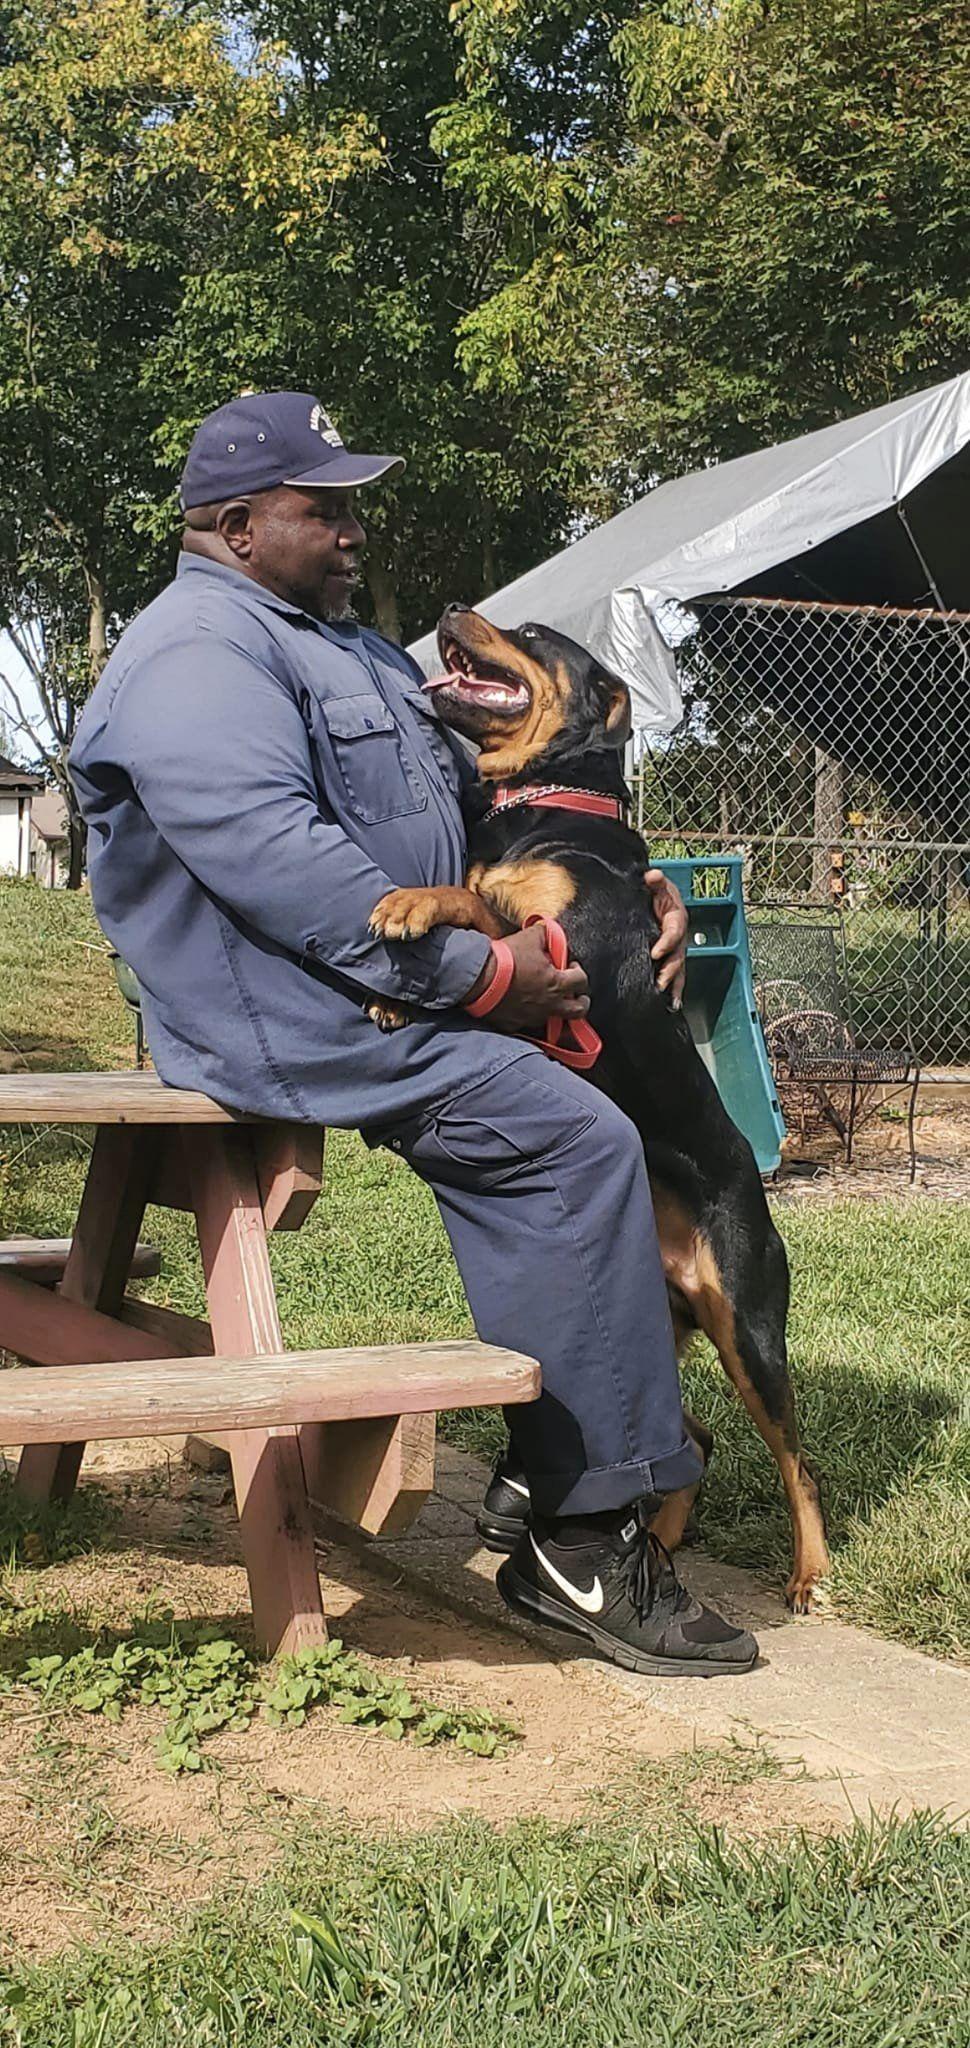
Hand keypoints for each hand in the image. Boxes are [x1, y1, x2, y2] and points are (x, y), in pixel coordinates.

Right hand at [464, 922, 589, 1031]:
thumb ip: (546, 935)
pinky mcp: (515, 1025)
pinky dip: (529, 1015)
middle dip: (581, 1002)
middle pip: (578, 1011)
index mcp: (556, 983)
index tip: (570, 966)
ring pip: (554, 1019)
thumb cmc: (506, 958)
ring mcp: (533, 1017)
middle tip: (575, 994)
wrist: (478, 978)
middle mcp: (549, 1004)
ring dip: (555, 1008)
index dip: (579, 972)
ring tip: (547, 998)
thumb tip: (551, 933)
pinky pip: (528, 1023)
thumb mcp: (530, 937)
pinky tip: (523, 1005)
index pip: (582, 981)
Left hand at [645, 868, 687, 1006]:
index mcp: (677, 917)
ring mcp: (676, 948)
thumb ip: (654, 881)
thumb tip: (652, 876)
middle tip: (660, 982)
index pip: (674, 931)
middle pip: (678, 955)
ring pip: (679, 969)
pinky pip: (675, 975)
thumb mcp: (655, 883)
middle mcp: (680, 935)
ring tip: (669, 1000)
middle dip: (670, 971)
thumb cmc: (656, 890)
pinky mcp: (671, 957)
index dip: (666, 943)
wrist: (656, 896)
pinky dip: (675, 990)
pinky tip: (672, 1004)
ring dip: (674, 985)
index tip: (655, 953)